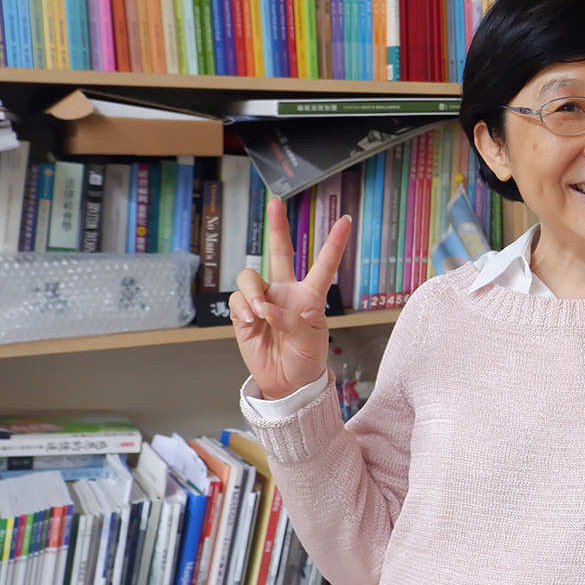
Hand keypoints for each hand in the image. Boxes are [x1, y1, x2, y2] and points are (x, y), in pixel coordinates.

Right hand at [230, 198, 352, 400]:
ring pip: (250, 276)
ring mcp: (263, 300)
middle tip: (275, 202)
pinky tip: (252, 320)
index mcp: (311, 296)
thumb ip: (294, 322)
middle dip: (277, 226)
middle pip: (280, 252)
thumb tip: (269, 309)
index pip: (324, 264)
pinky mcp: (243, 313)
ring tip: (260, 312)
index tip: (346, 220)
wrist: (287, 383)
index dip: (335, 243)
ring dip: (252, 291)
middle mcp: (286, 291)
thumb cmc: (306, 360)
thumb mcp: (312, 342)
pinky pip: (237, 300)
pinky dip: (243, 307)